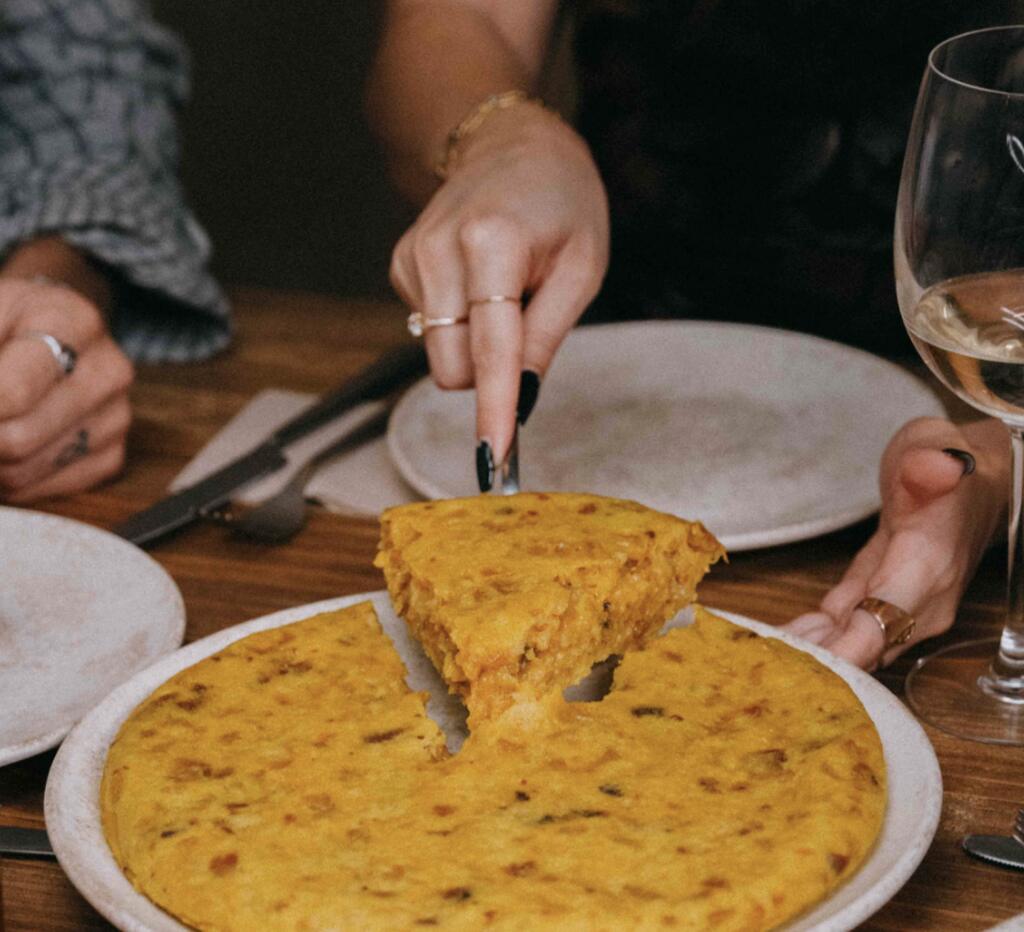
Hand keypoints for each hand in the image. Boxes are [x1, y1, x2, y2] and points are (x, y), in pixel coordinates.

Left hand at [0, 277, 133, 501]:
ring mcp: (116, 416)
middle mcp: (109, 371)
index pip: (10, 393)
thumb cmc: (5, 321)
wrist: (43, 328)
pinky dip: (7, 478)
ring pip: (23, 471)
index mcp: (75, 323)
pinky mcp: (110, 455)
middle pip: (16, 439)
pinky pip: (41, 490)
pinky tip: (3, 448)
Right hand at [389, 102, 609, 483]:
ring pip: (439, 354)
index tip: (493, 458)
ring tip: (505, 289)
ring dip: (477, 344)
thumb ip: (548, 336)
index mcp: (492, 244)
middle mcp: (439, 250)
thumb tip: (521, 400)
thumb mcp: (583, 266)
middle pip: (453, 366)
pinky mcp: (400, 265)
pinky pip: (431, 330)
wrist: (511, 144)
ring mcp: (412, 257)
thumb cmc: (560, 201)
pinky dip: (461, 323)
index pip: (491, 349)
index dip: (495, 409)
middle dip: (490, 373)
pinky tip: (478, 280)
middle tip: (529, 324)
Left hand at [781, 416, 1008, 668]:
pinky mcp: (882, 606)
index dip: (834, 654)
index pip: (877, 630)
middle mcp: (919, 605)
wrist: (969, 484)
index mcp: (926, 570)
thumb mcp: (934, 451)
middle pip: (859, 654)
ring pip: (850, 649)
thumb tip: (932, 467)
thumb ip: (927, 467)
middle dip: (810, 664)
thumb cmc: (948, 468)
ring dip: (806, 656)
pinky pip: (843, 633)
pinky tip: (775, 646)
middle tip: (759, 666)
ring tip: (759, 660)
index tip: (789, 663)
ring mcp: (903, 612)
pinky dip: (811, 640)